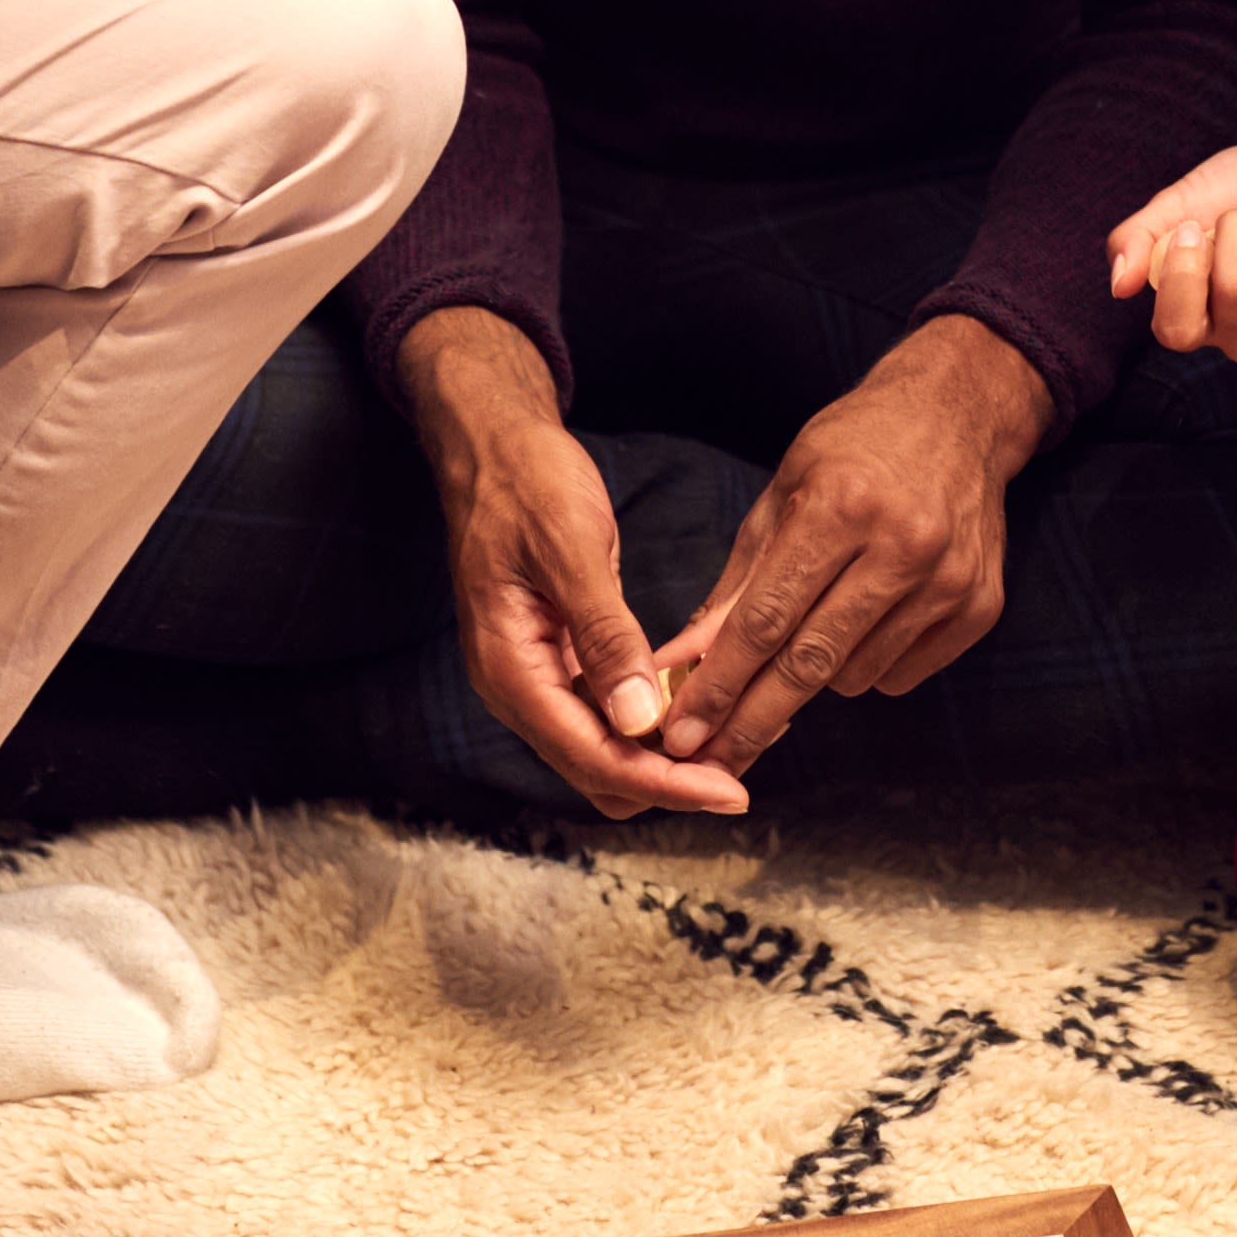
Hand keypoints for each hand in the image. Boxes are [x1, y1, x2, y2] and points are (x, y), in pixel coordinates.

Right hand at [403, 311, 746, 818]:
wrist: (493, 444)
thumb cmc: (527, 484)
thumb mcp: (571, 551)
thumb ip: (604, 636)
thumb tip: (640, 722)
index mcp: (510, 671)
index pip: (594, 759)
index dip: (665, 783)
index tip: (730, 791)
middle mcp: (518, 689)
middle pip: (599, 772)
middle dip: (668, 781)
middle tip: (742, 771)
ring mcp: (536, 677)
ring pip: (605, 751)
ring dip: (663, 758)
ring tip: (735, 743)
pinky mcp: (558, 659)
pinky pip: (607, 713)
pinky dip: (651, 721)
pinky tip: (698, 705)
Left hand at [648, 316, 1047, 777]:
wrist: (962, 414)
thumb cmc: (857, 447)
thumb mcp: (786, 490)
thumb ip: (738, 582)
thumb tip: (685, 661)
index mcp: (842, 506)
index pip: (765, 619)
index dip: (719, 683)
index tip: (682, 731)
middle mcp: (902, 546)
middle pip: (808, 662)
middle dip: (751, 719)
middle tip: (709, 762)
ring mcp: (949, 581)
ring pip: (853, 676)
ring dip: (814, 678)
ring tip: (812, 631)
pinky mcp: (980, 607)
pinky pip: (901, 675)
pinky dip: (867, 668)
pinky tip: (865, 623)